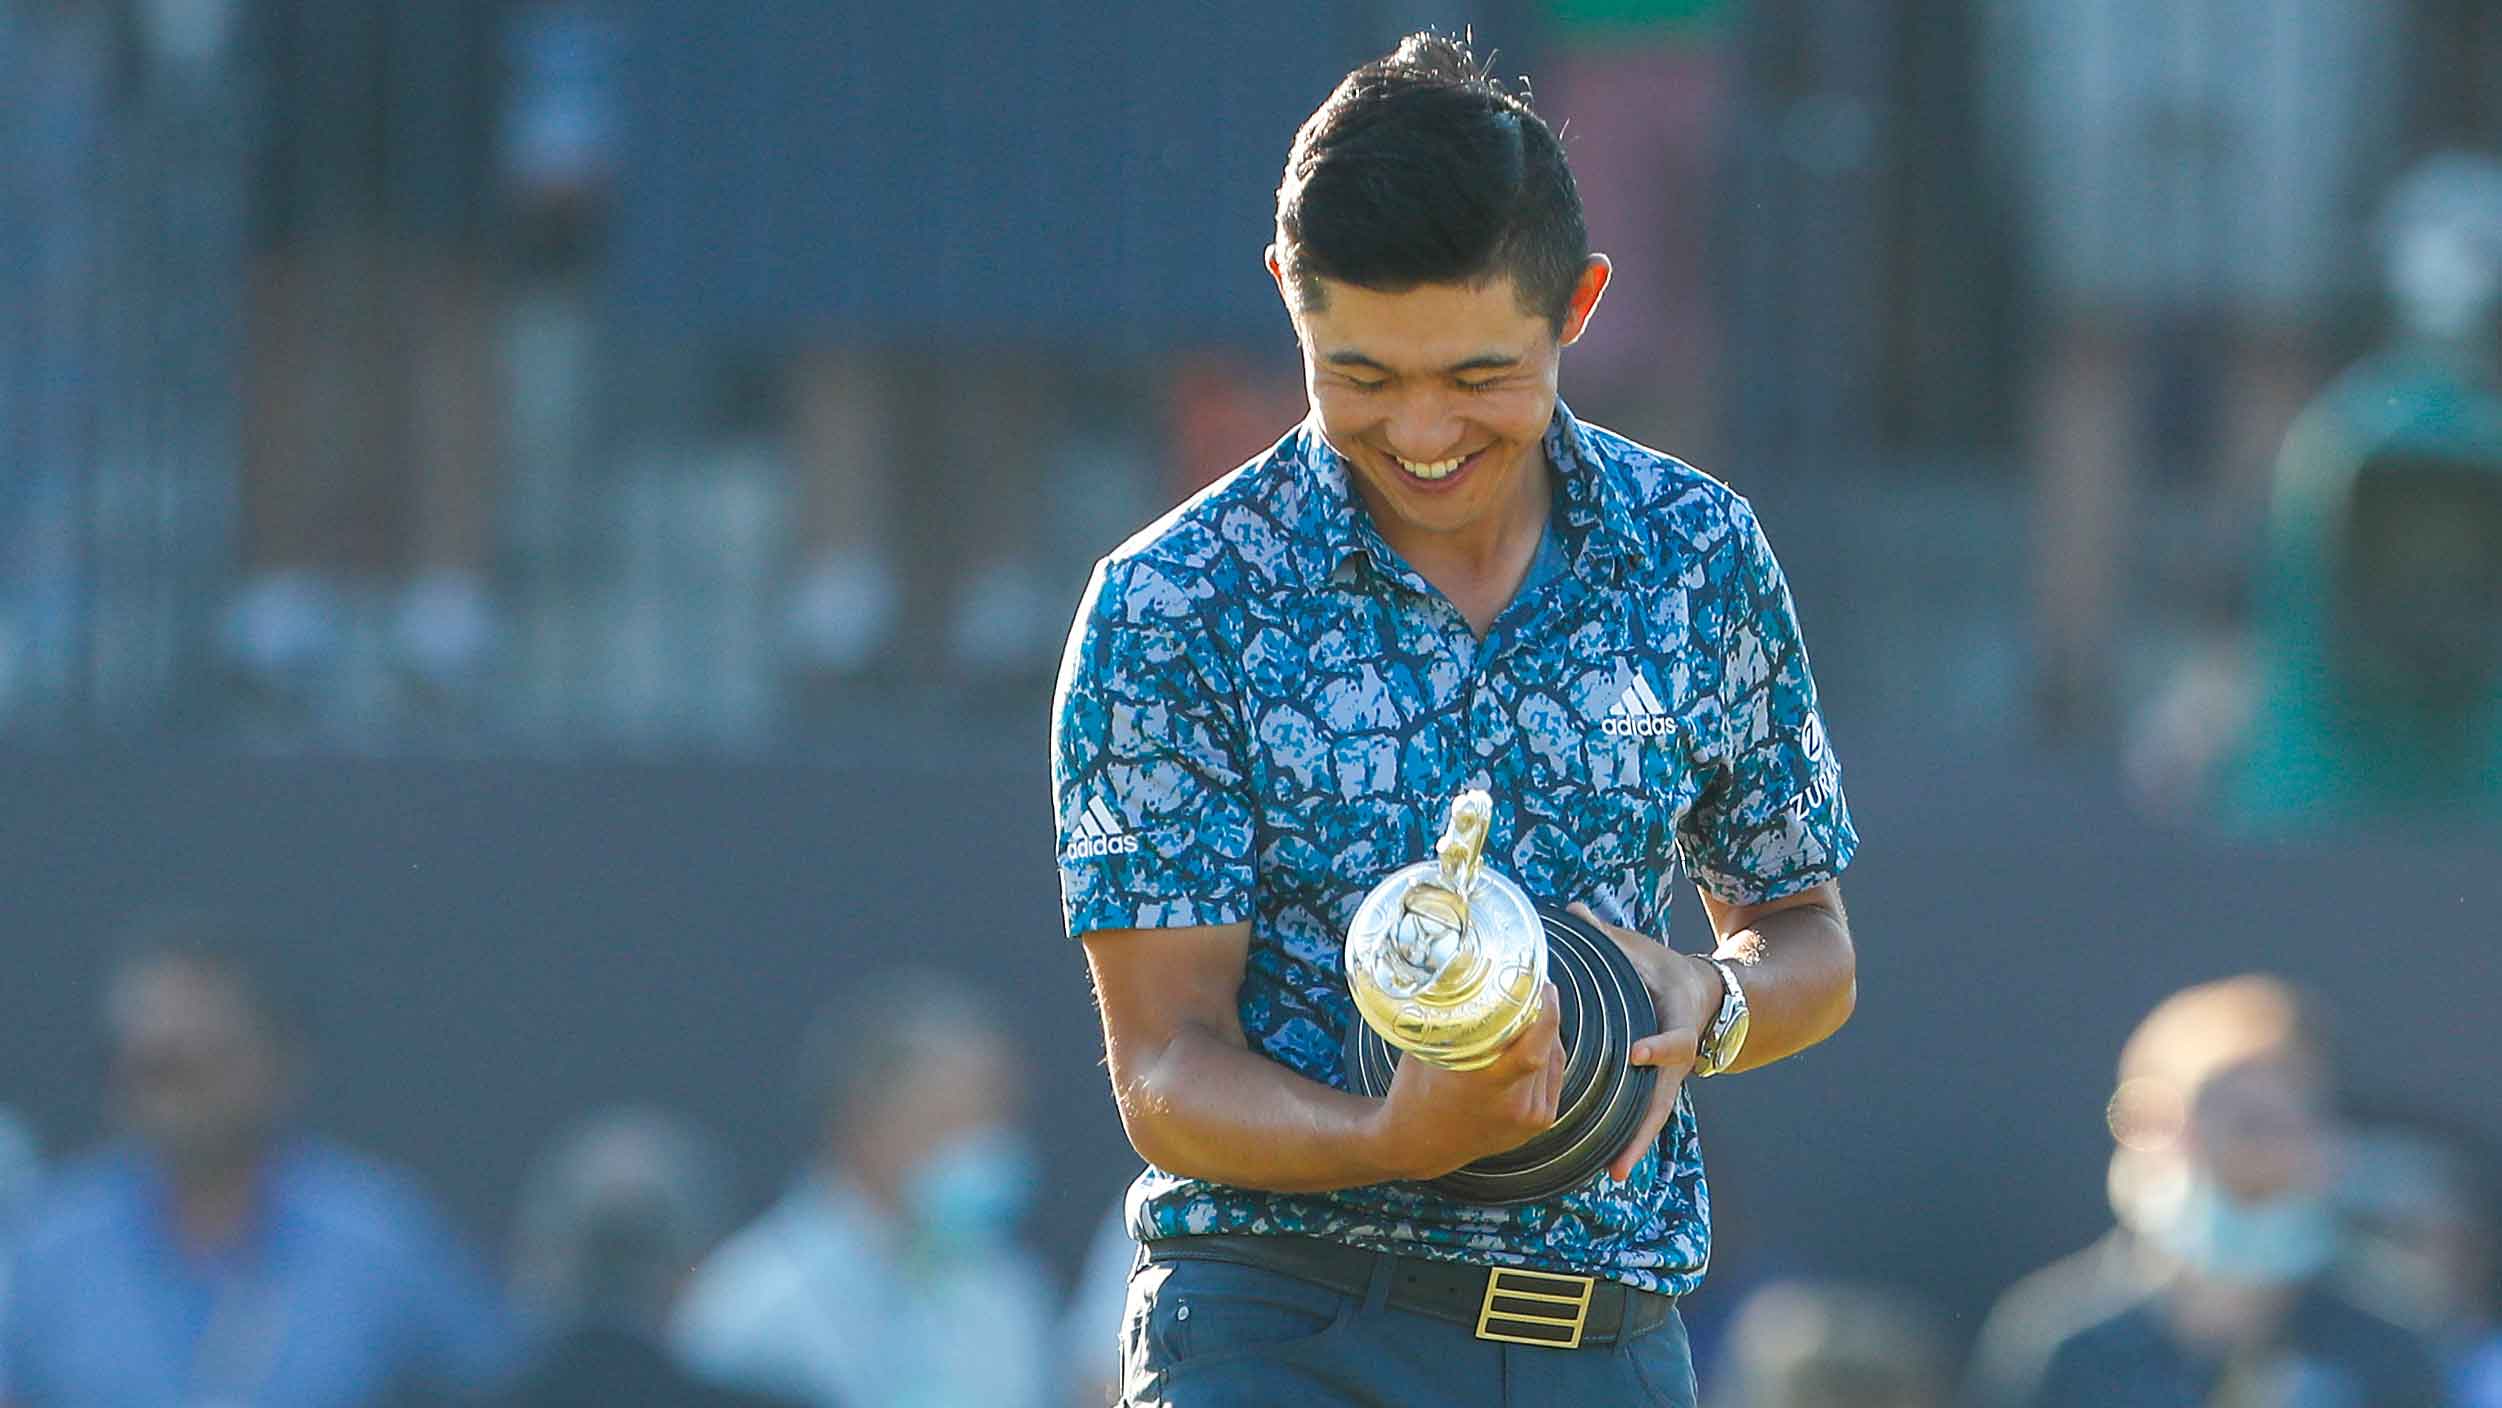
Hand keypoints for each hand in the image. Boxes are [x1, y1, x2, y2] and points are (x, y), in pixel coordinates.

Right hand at [1367, 980, 1567, 1180]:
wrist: (1419, 1145)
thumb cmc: (1415, 1093)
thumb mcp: (1426, 1051)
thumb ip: (1449, 1020)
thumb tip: (1462, 976)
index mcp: (1485, 1086)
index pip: (1534, 1047)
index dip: (1546, 1012)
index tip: (1543, 985)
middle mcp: (1513, 1106)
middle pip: (1546, 1047)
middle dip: (1543, 1014)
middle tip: (1533, 989)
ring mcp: (1528, 1118)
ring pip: (1553, 1060)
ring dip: (1546, 1034)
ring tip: (1531, 1012)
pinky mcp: (1538, 1124)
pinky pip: (1554, 1077)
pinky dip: (1548, 1055)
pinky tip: (1536, 1040)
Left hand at [1566, 902, 1722, 1180]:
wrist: (1705, 994)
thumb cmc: (1664, 969)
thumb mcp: (1643, 950)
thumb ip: (1608, 936)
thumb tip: (1571, 910)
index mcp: (1678, 1020)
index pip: (1673, 1039)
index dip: (1657, 1046)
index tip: (1636, 1052)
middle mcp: (1677, 1057)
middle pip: (1663, 1098)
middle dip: (1643, 1128)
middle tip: (1623, 1159)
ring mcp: (1669, 1077)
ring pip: (1654, 1115)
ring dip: (1636, 1144)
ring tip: (1615, 1173)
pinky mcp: (1657, 1086)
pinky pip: (1644, 1114)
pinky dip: (1630, 1137)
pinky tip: (1610, 1165)